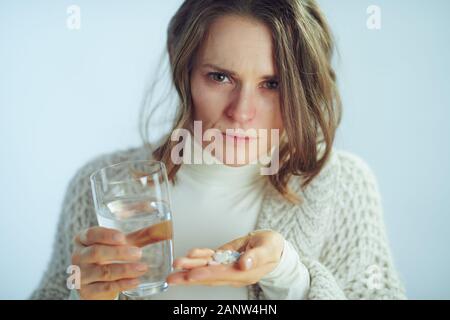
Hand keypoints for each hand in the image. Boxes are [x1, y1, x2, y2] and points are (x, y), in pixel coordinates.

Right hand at [71, 227, 147, 299]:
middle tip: (138, 253)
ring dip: (124, 270)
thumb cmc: (110, 256)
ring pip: (102, 272)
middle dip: (119, 253)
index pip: (91, 234)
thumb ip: (141, 235)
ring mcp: (81, 275)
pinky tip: (135, 281)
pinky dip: (122, 284)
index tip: (122, 237)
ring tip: (142, 268)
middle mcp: (79, 256)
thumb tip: (164, 227)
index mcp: (83, 239)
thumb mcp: (121, 243)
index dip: (106, 235)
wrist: (97, 282)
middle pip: (96, 253)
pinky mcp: (86, 291)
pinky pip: (104, 288)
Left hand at [167, 230, 283, 287]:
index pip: (222, 275)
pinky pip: (210, 258)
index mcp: (245, 273)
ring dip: (190, 266)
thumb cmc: (273, 247)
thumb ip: (257, 257)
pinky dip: (199, 255)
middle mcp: (233, 273)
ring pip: (206, 267)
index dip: (206, 275)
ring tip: (176, 265)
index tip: (192, 275)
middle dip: (189, 276)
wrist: (273, 246)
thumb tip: (245, 264)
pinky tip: (190, 254)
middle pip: (209, 276)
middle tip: (172, 277)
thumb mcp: (268, 249)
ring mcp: (227, 266)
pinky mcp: (225, 258)